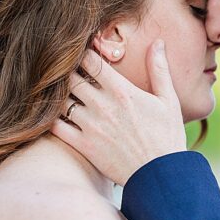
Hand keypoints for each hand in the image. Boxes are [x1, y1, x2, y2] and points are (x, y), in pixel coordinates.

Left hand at [51, 39, 185, 184]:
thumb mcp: (168, 100)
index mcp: (122, 91)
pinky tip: (57, 115)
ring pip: (61, 100)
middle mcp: (103, 105)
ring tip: (61, 92)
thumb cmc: (167, 137)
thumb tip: (157, 42)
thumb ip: (159, 69)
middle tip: (68, 73)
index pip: (91, 61)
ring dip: (59, 94)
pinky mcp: (83, 146)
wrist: (162, 177)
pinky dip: (51, 118)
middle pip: (71, 78)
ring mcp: (91, 126)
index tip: (83, 55)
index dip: (83, 55)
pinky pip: (56, 126)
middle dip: (68, 73)